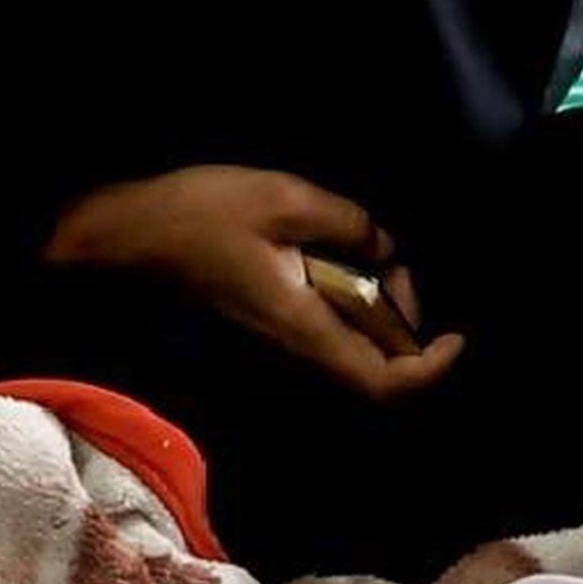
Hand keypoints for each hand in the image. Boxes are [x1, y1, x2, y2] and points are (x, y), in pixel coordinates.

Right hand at [48, 165, 464, 399]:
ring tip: (375, 252)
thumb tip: (387, 249)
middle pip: (376, 369)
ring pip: (353, 346)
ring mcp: (282, 335)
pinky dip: (353, 297)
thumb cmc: (200, 215)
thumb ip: (349, 225)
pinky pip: (329, 324)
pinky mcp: (269, 317)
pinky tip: (343, 252)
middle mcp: (297, 345)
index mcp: (306, 327)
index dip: (431, 371)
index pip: (384, 384)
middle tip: (399, 264)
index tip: (456, 336)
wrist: (126, 233)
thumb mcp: (285, 200)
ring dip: (379, 308)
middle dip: (407, 324)